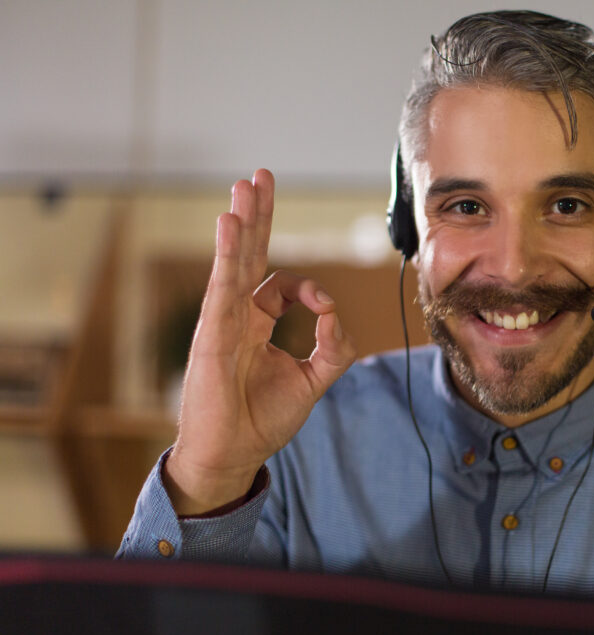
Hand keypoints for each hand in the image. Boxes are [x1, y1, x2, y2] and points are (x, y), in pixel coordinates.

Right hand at [165, 170, 355, 514]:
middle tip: (261, 176)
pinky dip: (227, 254)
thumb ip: (334, 347)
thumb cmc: (263, 419)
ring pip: (233, 262)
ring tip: (245, 185)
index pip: (281, 285)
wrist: (233, 454)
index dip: (309, 289)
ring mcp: (221, 322)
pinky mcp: (211, 335)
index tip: (324, 308)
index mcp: (257, 324)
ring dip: (241, 222)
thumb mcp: (314, 380)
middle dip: (259, 215)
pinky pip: (221, 287)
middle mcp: (237, 315)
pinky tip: (229, 223)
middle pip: (250, 255)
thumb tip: (336, 314)